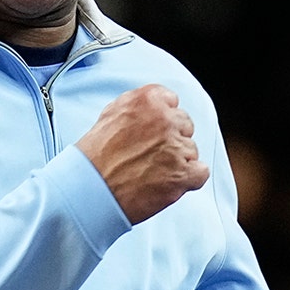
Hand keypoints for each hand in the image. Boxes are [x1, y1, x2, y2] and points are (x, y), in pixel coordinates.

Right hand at [75, 84, 209, 223]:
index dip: (162, 120)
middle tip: (149, 155)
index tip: (151, 132)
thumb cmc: (94, 156)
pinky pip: (200, 172)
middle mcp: (165, 120)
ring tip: (151, 172)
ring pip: (191, 150)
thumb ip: (139, 105)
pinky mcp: (182, 174)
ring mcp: (176, 147)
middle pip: (184, 125)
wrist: (88, 189)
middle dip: (171, 139)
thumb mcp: (111, 113)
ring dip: (177, 161)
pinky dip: (189, 179)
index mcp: (149, 100)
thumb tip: (159, 104)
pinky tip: (169, 182)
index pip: (172, 102)